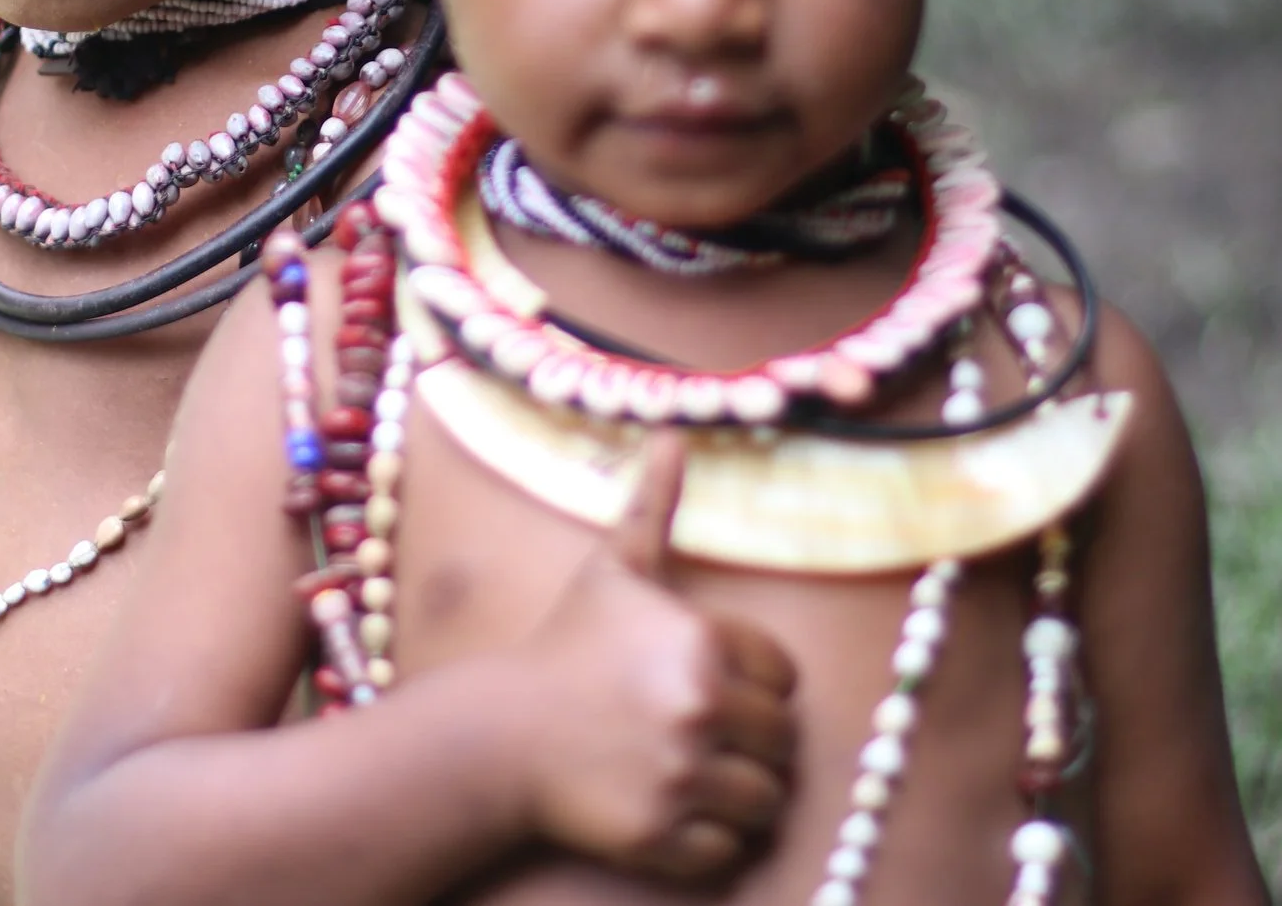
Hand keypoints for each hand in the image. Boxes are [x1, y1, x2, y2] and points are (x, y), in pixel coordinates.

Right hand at [508, 432, 798, 882]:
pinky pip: (728, 851)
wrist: (498, 735)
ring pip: (765, 800)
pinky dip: (710, 840)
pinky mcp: (662, 835)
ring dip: (738, 793)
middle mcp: (701, 708)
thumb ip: (654, 505)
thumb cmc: (565, 648)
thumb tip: (673, 431)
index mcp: (703, 642)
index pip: (784, 678)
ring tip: (690, 772)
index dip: (749, 682)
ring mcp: (682, 776)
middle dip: (747, 741)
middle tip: (694, 734)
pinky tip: (671, 808)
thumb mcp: (614, 572)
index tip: (702, 685)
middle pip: (781, 742)